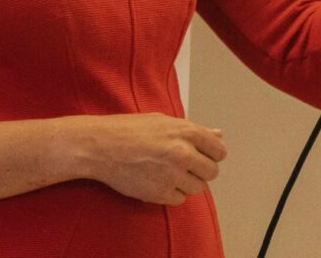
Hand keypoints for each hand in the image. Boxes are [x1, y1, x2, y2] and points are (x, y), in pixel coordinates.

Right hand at [76, 113, 225, 205]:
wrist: (101, 146)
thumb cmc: (129, 129)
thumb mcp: (163, 121)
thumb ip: (194, 130)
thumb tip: (218, 135)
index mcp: (185, 132)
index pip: (219, 150)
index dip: (212, 153)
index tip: (205, 155)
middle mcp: (183, 153)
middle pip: (211, 172)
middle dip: (201, 169)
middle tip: (185, 164)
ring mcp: (172, 175)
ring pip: (198, 188)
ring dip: (187, 182)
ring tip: (169, 172)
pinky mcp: (160, 194)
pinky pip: (180, 199)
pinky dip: (172, 193)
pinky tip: (158, 180)